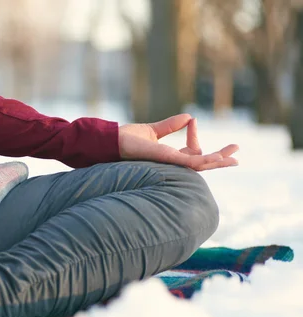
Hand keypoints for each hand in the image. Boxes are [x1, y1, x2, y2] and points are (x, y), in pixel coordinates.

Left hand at [118, 114, 238, 170]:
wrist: (113, 142)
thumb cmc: (128, 139)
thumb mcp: (153, 131)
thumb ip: (170, 126)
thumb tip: (189, 116)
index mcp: (169, 156)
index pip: (192, 151)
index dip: (195, 136)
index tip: (192, 121)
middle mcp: (171, 163)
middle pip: (201, 163)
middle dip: (220, 159)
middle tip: (237, 153)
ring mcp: (170, 163)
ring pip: (200, 165)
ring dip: (218, 162)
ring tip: (234, 158)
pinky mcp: (167, 160)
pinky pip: (190, 162)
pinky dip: (204, 160)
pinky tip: (217, 158)